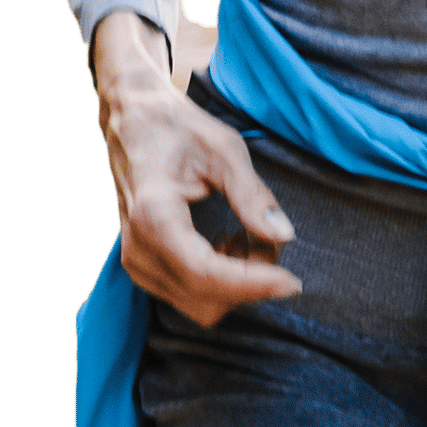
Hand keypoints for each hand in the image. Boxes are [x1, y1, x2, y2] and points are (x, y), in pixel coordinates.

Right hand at [91, 10, 299, 326]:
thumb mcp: (225, 150)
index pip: (206, 275)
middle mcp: (138, 250)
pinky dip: (220, 278)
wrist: (133, 123)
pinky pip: (188, 292)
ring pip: (198, 304)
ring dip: (236, 282)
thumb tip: (284, 237)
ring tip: (250, 234)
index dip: (254, 284)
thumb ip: (253, 195)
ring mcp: (136, 262)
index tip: (293, 281)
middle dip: (249, 281)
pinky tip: (230, 240)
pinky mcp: (142, 265)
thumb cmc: (180, 128)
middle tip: (270, 238)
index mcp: (154, 218)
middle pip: (204, 299)